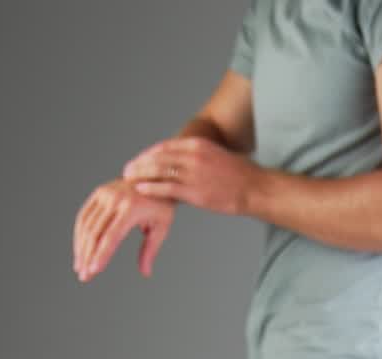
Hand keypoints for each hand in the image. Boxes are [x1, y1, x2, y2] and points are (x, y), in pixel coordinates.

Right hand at [72, 178, 175, 280]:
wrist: (155, 175)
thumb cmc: (161, 204)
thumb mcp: (161, 227)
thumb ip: (150, 250)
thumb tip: (145, 273)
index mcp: (131, 208)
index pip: (112, 237)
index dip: (101, 255)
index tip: (94, 271)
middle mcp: (115, 199)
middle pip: (95, 233)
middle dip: (88, 257)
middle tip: (84, 277)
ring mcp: (104, 194)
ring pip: (86, 225)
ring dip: (81, 248)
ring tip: (80, 268)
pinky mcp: (98, 192)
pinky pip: (84, 215)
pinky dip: (80, 234)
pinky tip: (80, 250)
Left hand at [123, 137, 260, 217]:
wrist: (254, 188)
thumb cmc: (239, 176)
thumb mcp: (217, 157)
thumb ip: (199, 158)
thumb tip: (187, 165)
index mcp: (198, 145)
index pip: (166, 146)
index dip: (149, 154)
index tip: (139, 160)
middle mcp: (193, 155)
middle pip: (158, 156)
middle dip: (140, 163)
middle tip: (127, 169)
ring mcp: (193, 173)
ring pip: (159, 170)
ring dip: (141, 174)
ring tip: (128, 180)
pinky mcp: (194, 191)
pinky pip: (167, 187)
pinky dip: (151, 187)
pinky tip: (140, 189)